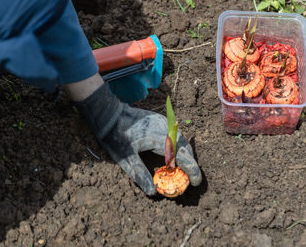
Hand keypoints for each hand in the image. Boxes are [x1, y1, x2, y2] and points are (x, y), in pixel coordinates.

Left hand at [74, 83, 201, 195]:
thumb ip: (140, 174)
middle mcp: (166, 129)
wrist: (109, 113)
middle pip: (186, 148)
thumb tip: (152, 192)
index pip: (183, 156)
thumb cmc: (116, 137)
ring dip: (184, 155)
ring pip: (181, 141)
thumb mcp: (125, 159)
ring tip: (182, 169)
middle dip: (190, 164)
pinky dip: (178, 147)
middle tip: (189, 179)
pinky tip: (172, 155)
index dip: (192, 170)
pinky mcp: (160, 120)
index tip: (196, 182)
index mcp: (159, 139)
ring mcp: (164, 123)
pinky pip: (175, 135)